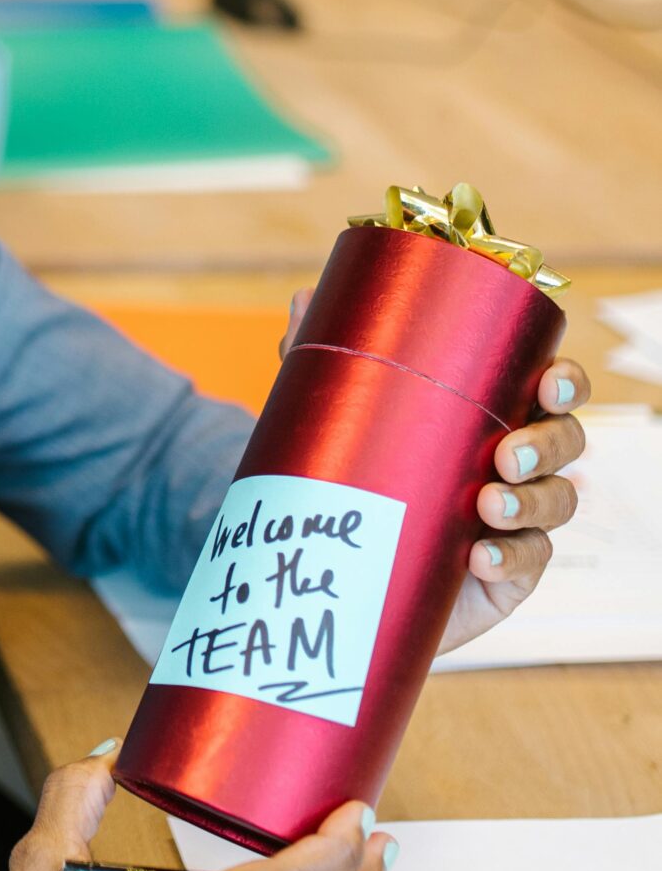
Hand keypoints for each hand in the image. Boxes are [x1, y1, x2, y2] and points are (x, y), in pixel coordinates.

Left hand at [281, 288, 588, 655]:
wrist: (347, 562)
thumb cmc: (361, 473)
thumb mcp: (343, 415)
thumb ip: (328, 359)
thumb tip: (305, 298)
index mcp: (493, 411)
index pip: (552, 388)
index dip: (565, 382)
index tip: (548, 382)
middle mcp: (517, 460)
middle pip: (566, 441)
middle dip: (546, 443)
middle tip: (506, 455)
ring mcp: (519, 517)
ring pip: (558, 499)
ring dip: (532, 500)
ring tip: (488, 506)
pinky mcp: (510, 572)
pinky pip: (531, 561)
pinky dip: (511, 558)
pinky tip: (481, 558)